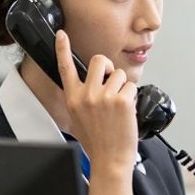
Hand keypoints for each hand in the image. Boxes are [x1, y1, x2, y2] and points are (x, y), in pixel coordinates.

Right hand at [55, 30, 138, 171]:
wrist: (109, 160)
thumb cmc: (96, 142)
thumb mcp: (78, 118)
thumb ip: (82, 98)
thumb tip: (93, 84)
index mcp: (73, 98)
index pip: (65, 67)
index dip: (63, 48)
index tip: (62, 34)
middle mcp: (86, 95)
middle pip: (98, 60)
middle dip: (108, 67)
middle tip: (112, 81)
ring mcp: (103, 97)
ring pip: (119, 74)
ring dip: (123, 86)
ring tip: (119, 106)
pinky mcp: (121, 100)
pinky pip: (131, 86)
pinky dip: (132, 97)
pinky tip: (126, 112)